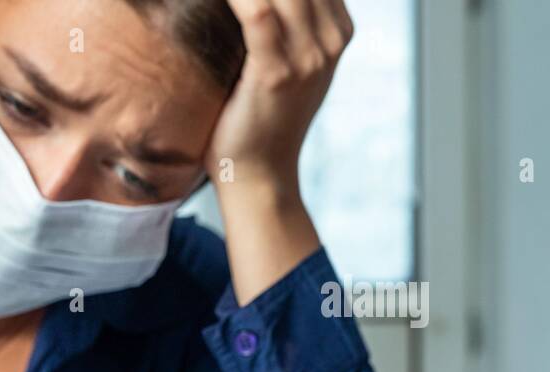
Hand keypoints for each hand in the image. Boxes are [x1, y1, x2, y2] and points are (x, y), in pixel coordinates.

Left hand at [207, 0, 353, 304]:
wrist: (258, 176)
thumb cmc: (259, 121)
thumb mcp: (283, 65)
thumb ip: (283, 29)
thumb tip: (257, 7)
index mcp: (336, 31)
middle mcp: (330, 41)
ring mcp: (309, 58)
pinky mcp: (277, 74)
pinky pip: (257, 13)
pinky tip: (213, 0)